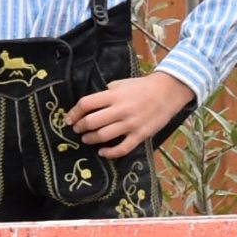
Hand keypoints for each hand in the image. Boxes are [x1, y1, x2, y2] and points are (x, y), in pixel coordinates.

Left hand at [69, 71, 196, 158]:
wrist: (167, 92)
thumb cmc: (142, 87)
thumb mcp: (122, 83)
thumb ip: (107, 92)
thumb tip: (91, 104)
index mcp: (114, 95)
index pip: (86, 104)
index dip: (74, 113)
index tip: (69, 119)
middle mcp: (120, 110)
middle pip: (91, 122)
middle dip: (80, 127)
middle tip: (77, 129)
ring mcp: (131, 124)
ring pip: (103, 136)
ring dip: (90, 139)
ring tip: (86, 139)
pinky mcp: (140, 135)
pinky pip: (122, 148)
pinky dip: (109, 153)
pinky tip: (102, 152)